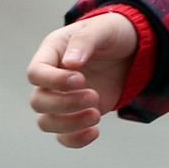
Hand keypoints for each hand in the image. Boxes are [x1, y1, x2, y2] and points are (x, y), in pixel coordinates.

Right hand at [26, 11, 138, 147]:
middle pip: (38, 101)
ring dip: (69, 124)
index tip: (81, 80)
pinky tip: (95, 131)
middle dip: (64, 104)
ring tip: (96, 114)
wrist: (132, 50)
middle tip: (93, 97)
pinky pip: (64, 136)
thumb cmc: (112, 33)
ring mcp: (63, 98)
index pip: (36, 73)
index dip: (53, 81)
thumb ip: (84, 41)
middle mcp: (52, 78)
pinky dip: (75, 139)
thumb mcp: (102, 28)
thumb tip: (69, 63)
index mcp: (51, 52)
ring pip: (47, 122)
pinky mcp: (76, 114)